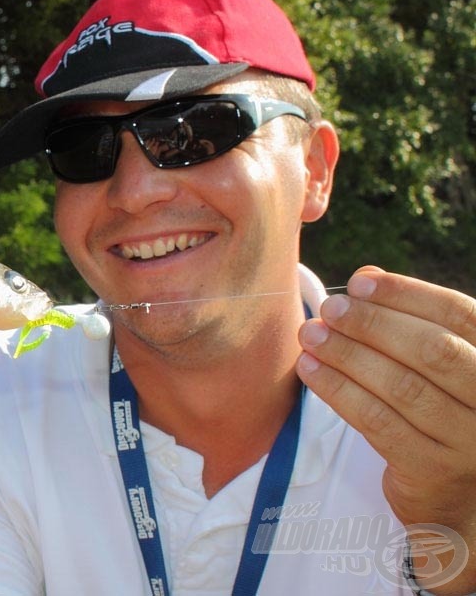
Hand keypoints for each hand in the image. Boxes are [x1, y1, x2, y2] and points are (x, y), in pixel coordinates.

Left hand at [296, 266, 475, 593]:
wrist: (451, 496)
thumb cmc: (439, 411)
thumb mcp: (438, 365)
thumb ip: (410, 320)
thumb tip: (366, 275)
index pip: (460, 315)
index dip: (406, 294)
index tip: (358, 283)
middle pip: (433, 350)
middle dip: (372, 324)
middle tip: (329, 309)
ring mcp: (469, 440)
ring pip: (401, 386)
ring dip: (347, 355)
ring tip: (310, 335)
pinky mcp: (431, 469)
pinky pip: (376, 421)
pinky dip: (338, 391)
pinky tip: (310, 371)